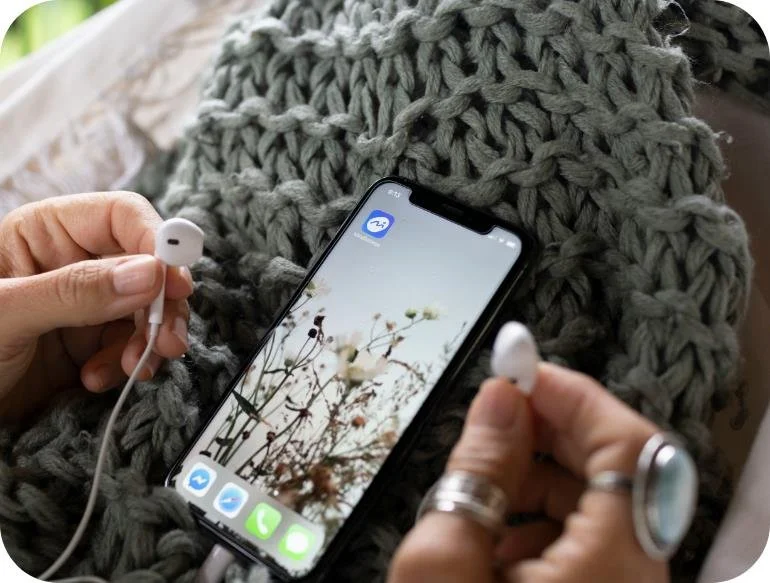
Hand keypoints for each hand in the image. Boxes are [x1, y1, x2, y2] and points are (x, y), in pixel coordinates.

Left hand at [0, 192, 193, 422]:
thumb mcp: (6, 313)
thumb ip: (75, 291)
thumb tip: (150, 274)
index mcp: (47, 233)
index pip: (122, 217)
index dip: (156, 243)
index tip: (174, 282)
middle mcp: (74, 263)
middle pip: (147, 266)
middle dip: (162, 304)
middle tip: (170, 338)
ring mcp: (86, 306)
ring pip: (147, 310)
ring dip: (149, 340)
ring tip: (135, 368)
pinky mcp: (90, 344)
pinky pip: (131, 345)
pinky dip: (127, 365)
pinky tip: (98, 380)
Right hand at [388, 363, 667, 582]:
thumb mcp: (443, 565)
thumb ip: (476, 472)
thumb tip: (499, 399)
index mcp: (612, 571)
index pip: (630, 448)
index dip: (576, 397)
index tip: (520, 371)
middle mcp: (635, 581)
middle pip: (619, 472)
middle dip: (553, 432)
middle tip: (493, 416)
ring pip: (600, 506)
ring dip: (541, 477)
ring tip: (479, 483)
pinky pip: (586, 543)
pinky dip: (541, 522)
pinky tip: (491, 537)